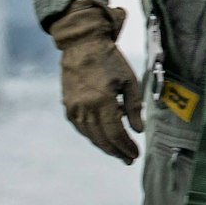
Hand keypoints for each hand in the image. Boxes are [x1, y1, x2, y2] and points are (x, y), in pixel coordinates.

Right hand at [49, 1, 143, 163]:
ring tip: (118, 151)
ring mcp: (74, 109)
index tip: (135, 154)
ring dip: (105, 146)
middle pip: (102, 139)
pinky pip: (81, 128)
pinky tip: (103, 137)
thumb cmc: (110, 60)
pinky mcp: (68, 107)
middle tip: (128, 159)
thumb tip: (138, 130)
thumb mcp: (129, 80)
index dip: (125, 146)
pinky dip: (93, 135)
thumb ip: (134, 106)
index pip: (115, 133)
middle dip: (116, 151)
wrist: (83, 45)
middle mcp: (85, 109)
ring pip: (90, 136)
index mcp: (102, 101)